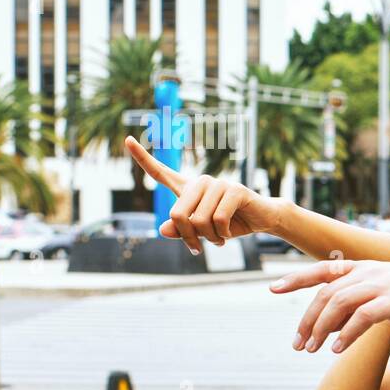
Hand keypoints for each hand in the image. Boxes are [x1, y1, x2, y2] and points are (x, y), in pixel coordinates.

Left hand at [125, 136, 280, 253]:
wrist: (262, 220)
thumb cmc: (229, 224)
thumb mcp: (202, 232)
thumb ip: (181, 230)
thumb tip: (163, 229)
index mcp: (189, 189)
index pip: (161, 172)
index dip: (143, 158)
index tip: (127, 140)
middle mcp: (201, 182)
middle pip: (177, 214)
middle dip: (187, 237)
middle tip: (197, 248)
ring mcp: (218, 184)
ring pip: (199, 220)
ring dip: (209, 238)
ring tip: (219, 239)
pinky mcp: (235, 191)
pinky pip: (219, 218)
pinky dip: (222, 234)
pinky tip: (228, 234)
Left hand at [270, 259, 389, 352]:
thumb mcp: (388, 296)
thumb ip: (362, 300)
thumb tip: (334, 318)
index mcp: (368, 267)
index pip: (325, 268)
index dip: (297, 277)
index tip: (273, 288)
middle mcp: (373, 271)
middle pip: (327, 292)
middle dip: (307, 319)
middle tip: (298, 344)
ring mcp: (386, 284)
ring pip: (340, 303)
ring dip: (322, 329)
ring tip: (313, 350)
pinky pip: (364, 316)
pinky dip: (347, 333)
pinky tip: (338, 349)